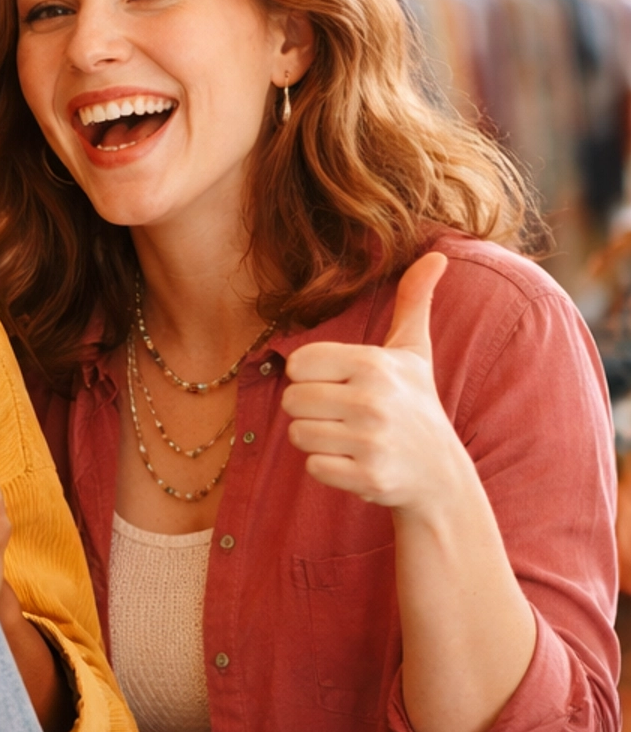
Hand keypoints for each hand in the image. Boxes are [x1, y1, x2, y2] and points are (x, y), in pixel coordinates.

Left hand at [281, 252, 465, 510]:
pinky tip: (355, 462)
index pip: (298, 363)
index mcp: (374, 364)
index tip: (338, 384)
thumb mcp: (415, 352)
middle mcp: (372, 400)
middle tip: (343, 415)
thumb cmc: (417, 405)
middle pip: (291, 400)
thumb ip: (414, 302)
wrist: (440, 474)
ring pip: (298, 434)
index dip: (311, 376)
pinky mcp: (368, 477)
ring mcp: (371, 440)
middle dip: (310, 410)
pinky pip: (313, 467)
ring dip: (317, 440)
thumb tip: (436, 255)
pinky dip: (328, 468)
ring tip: (350, 438)